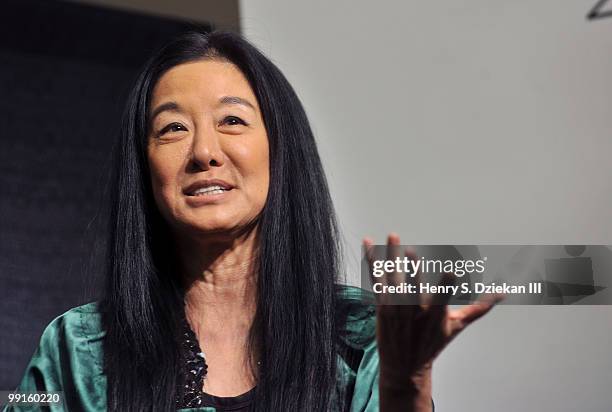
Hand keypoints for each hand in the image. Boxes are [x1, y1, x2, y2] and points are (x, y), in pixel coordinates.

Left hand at [363, 233, 503, 411]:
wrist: (404, 367)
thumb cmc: (434, 343)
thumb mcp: (457, 326)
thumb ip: (479, 307)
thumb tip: (504, 293)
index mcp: (435, 315)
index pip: (442, 298)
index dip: (446, 285)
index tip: (451, 272)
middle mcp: (414, 311)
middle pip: (413, 286)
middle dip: (413, 270)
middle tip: (411, 251)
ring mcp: (395, 308)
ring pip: (392, 279)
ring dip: (391, 257)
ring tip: (394, 236)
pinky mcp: (381, 306)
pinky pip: (376, 281)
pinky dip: (372, 262)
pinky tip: (368, 243)